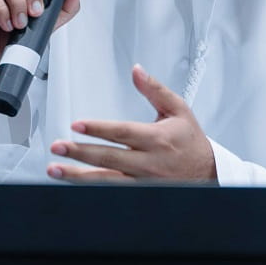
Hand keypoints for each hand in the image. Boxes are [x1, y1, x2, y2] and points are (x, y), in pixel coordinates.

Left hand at [47, 65, 216, 182]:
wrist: (209, 173)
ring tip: (56, 169)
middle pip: (108, 158)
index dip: (98, 129)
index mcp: (157, 139)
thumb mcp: (178, 110)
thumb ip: (154, 90)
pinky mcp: (140, 194)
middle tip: (57, 147)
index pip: (122, 133)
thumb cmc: (192, 142)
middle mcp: (149, 162)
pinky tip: (72, 184)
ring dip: (78, 175)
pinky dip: (91, 189)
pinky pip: (112, 193)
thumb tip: (136, 71)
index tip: (76, 125)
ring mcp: (143, 181)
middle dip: (79, 153)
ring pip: (106, 180)